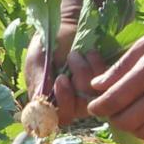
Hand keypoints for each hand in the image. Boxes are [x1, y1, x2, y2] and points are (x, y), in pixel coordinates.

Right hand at [21, 0, 106, 128]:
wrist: (67, 24)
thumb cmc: (48, 43)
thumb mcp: (37, 60)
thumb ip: (38, 83)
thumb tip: (39, 107)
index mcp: (49, 101)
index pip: (57, 118)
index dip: (61, 105)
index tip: (61, 80)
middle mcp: (69, 102)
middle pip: (77, 111)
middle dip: (76, 86)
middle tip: (71, 60)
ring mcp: (87, 94)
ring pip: (92, 98)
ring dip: (85, 73)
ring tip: (76, 54)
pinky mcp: (103, 83)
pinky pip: (106, 85)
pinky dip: (97, 67)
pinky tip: (90, 53)